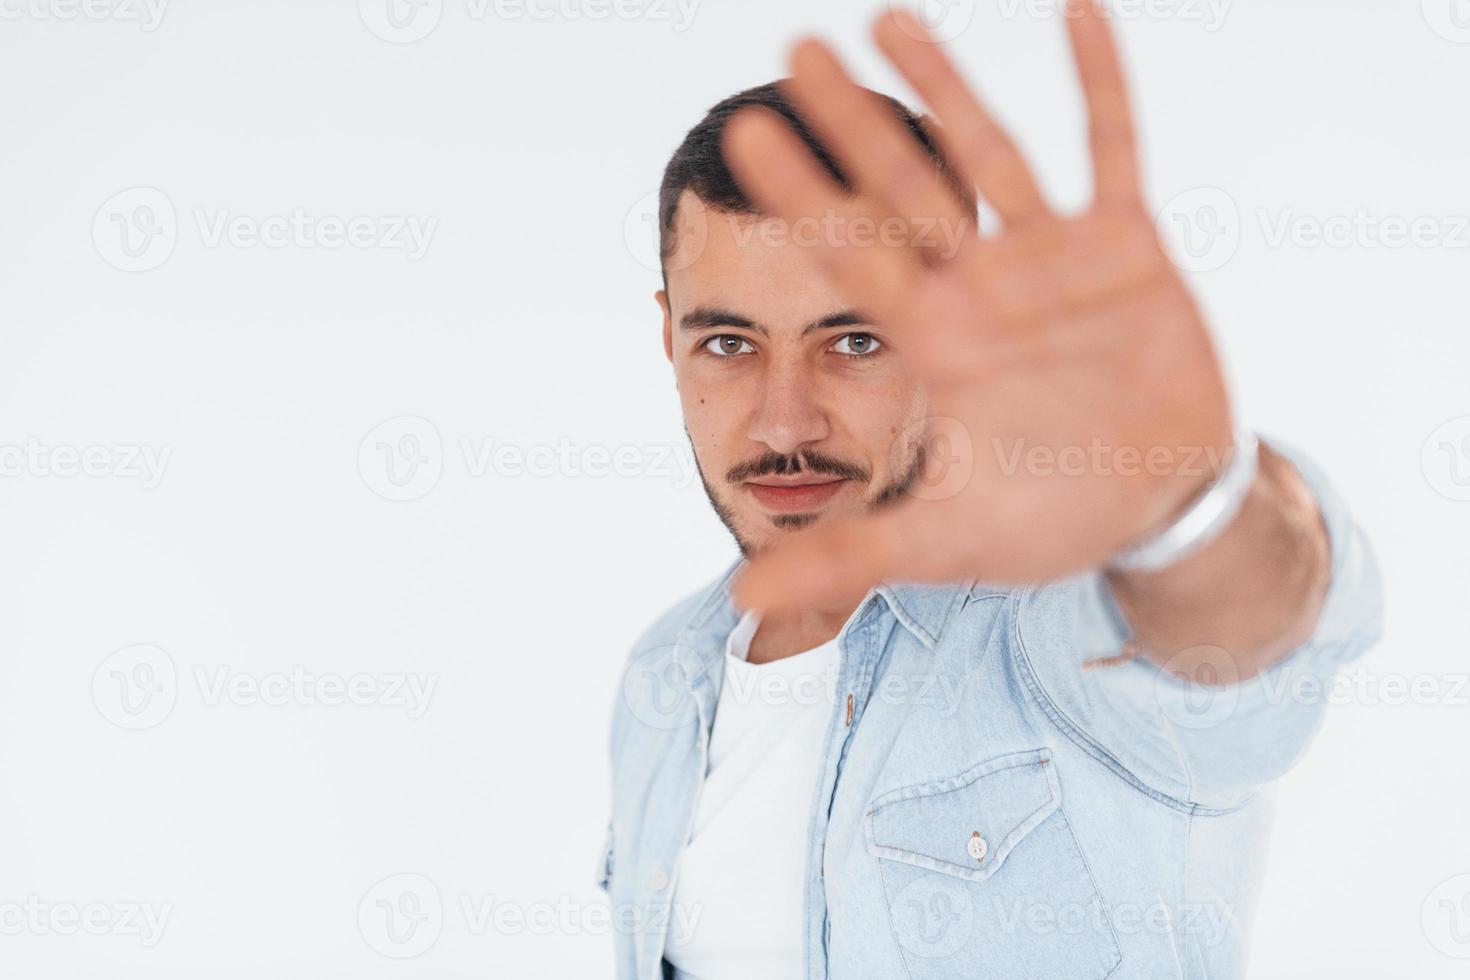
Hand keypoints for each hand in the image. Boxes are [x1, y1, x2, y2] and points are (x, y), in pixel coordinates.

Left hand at [722, 0, 1233, 612]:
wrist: (1158, 504)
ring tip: (888, 19)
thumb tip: (739, 601)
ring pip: (991, 151)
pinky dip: (1099, 82)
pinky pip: (1114, 147)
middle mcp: (981, 287)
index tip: (745, 135)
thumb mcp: (943, 540)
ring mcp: (1051, 260)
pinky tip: (1075, 8)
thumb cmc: (1049, 517)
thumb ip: (846, 555)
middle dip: (848, 121)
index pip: (853, 255)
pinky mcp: (1127, 247)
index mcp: (935, 342)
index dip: (800, 195)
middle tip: (792, 51)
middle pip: (902, 187)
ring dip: (946, 85)